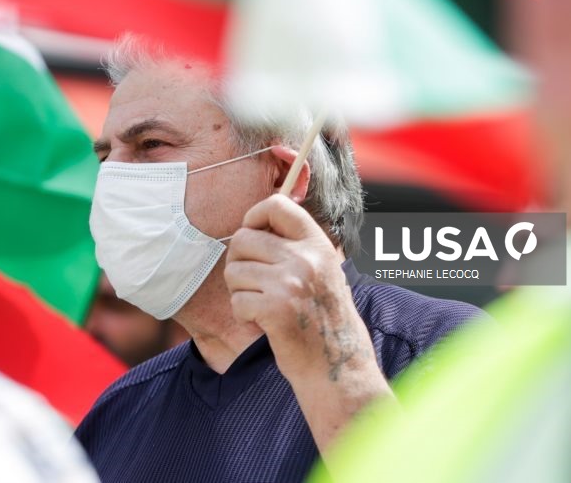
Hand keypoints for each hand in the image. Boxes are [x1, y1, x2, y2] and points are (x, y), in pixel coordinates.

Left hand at [224, 194, 391, 451]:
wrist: (337, 366)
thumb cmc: (324, 318)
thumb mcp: (323, 270)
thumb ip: (296, 245)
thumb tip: (255, 223)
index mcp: (318, 244)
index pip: (277, 205)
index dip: (255, 215)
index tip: (253, 232)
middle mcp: (305, 259)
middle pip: (243, 239)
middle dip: (238, 261)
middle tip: (251, 281)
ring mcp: (290, 283)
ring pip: (234, 271)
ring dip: (239, 291)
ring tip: (260, 304)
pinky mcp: (275, 309)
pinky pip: (237, 300)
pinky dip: (242, 314)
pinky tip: (261, 323)